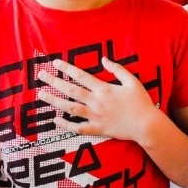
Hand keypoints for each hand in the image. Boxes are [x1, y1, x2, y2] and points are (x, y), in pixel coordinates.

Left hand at [37, 57, 160, 142]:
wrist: (146, 125)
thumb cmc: (141, 103)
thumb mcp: (132, 82)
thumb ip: (117, 69)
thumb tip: (104, 59)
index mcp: (104, 89)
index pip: (81, 76)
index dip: (67, 69)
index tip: (55, 63)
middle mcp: (97, 102)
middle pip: (71, 90)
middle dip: (54, 82)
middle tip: (41, 75)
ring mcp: (95, 117)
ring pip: (70, 108)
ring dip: (54, 101)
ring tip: (41, 95)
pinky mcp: (97, 129)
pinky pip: (78, 127)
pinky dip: (65, 124)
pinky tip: (55, 119)